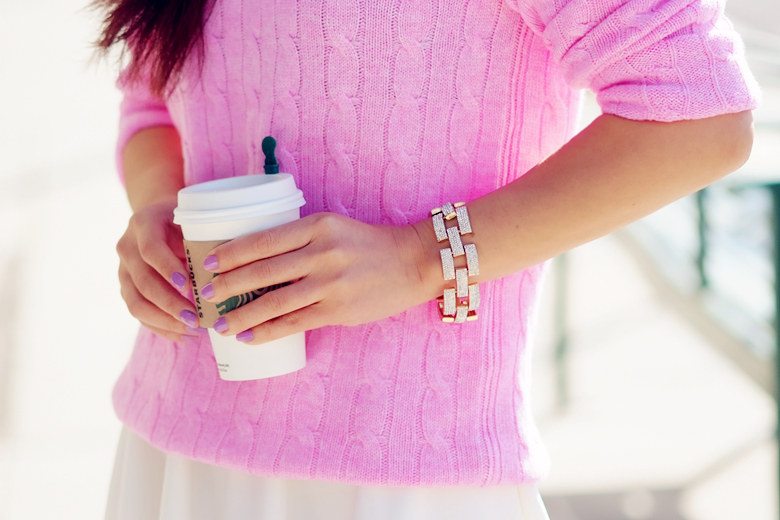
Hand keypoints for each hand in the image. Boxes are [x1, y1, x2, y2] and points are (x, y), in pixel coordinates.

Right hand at [116, 198, 201, 341]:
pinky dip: (160, 327)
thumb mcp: (194, 220)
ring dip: (164, 320)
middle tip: (195, 319)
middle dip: (170, 304)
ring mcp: (123, 269)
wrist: (159, 216)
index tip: (189, 287)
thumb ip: (203, 240)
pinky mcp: (126, 287)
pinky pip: (138, 313)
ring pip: (136, 302)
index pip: (151, 250)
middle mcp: (127, 247)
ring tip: (192, 330)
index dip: (168, 270)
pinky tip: (182, 335)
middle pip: (143, 281)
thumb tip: (224, 274)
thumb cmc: (186, 219)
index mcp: (144, 223)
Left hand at [199, 212, 435, 344]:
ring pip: (273, 302)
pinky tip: (250, 337)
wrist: (413, 262)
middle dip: (227, 286)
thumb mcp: (333, 228)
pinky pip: (294, 323)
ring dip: (241, 314)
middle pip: (262, 271)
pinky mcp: (338, 310)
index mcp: (317, 225)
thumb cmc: (368, 245)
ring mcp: (330, 283)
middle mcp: (321, 252)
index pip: (263, 240)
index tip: (208, 263)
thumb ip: (300, 240)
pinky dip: (268, 331)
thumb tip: (256, 262)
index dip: (231, 253)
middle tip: (204, 295)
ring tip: (220, 324)